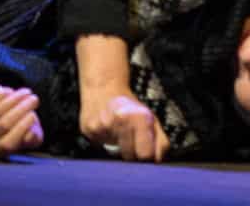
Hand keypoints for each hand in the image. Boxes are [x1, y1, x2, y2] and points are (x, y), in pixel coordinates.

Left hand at [0, 83, 43, 156]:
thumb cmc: (17, 123)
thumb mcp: (30, 134)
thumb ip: (34, 138)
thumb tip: (30, 136)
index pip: (7, 144)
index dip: (21, 129)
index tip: (33, 115)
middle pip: (2, 125)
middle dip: (21, 109)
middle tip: (34, 100)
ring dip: (13, 99)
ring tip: (26, 92)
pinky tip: (9, 92)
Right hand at [76, 33, 168, 161]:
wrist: (104, 87)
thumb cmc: (131, 108)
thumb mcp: (151, 120)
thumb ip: (160, 142)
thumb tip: (158, 162)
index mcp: (140, 117)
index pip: (145, 154)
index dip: (146, 158)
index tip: (145, 156)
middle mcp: (121, 118)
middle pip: (129, 156)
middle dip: (131, 153)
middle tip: (130, 140)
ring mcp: (103, 124)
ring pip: (113, 152)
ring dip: (116, 147)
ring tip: (117, 132)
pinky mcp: (88, 128)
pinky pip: (98, 145)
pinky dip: (103, 141)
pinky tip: (105, 129)